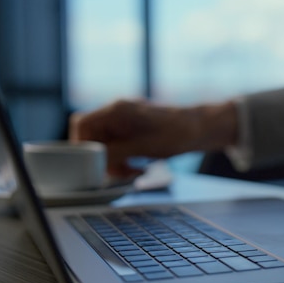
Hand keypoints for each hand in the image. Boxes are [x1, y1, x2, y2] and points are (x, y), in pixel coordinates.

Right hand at [69, 99, 237, 176]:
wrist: (202, 129)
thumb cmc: (177, 133)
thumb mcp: (143, 147)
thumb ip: (114, 153)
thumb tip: (93, 162)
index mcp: (117, 110)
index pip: (82, 124)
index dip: (81, 144)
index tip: (91, 163)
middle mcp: (119, 112)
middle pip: (93, 136)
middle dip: (101, 157)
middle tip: (117, 172)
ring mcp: (126, 121)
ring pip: (105, 144)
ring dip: (113, 161)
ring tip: (131, 172)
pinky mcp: (135, 130)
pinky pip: (119, 145)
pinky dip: (123, 158)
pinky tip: (136, 167)